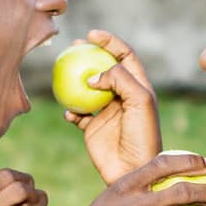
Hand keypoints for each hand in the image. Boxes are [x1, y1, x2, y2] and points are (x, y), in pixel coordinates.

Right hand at [64, 30, 162, 185]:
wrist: (133, 170)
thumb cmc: (142, 136)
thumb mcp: (140, 101)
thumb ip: (119, 79)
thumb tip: (94, 75)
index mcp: (138, 87)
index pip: (124, 56)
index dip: (110, 42)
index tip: (92, 35)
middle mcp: (122, 97)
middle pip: (103, 68)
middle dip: (88, 54)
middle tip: (73, 47)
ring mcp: (106, 112)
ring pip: (86, 89)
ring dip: (74, 80)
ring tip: (63, 74)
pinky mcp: (92, 128)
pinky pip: (76, 113)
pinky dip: (70, 109)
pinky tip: (69, 112)